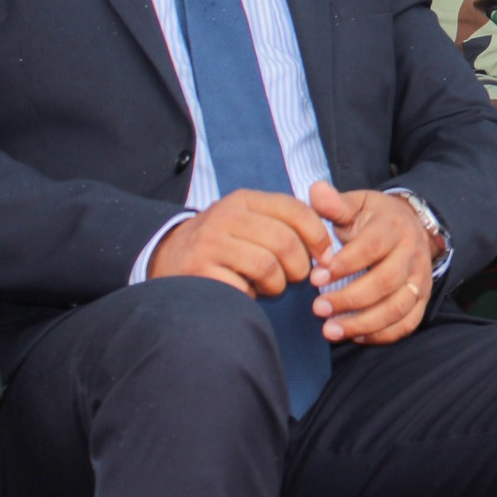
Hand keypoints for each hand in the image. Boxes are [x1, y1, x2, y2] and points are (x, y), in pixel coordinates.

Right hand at [148, 189, 330, 296]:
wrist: (168, 257)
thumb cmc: (225, 243)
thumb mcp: (251, 221)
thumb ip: (287, 222)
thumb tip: (329, 244)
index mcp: (244, 199)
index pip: (295, 209)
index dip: (318, 236)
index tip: (324, 256)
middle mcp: (225, 216)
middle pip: (285, 241)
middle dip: (300, 266)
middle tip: (295, 278)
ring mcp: (210, 243)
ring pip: (268, 266)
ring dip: (278, 285)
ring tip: (269, 286)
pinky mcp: (199, 272)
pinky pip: (243, 288)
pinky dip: (251, 296)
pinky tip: (245, 292)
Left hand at [305, 182, 435, 344]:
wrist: (410, 226)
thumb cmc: (373, 218)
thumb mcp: (356, 205)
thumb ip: (334, 203)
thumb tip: (316, 190)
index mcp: (393, 228)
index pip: (371, 248)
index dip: (344, 265)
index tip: (315, 277)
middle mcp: (412, 254)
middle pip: (385, 282)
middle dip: (349, 299)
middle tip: (318, 309)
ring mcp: (420, 279)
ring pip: (397, 307)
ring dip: (363, 323)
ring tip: (330, 331)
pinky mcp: (422, 298)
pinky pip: (407, 323)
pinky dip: (382, 335)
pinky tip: (355, 336)